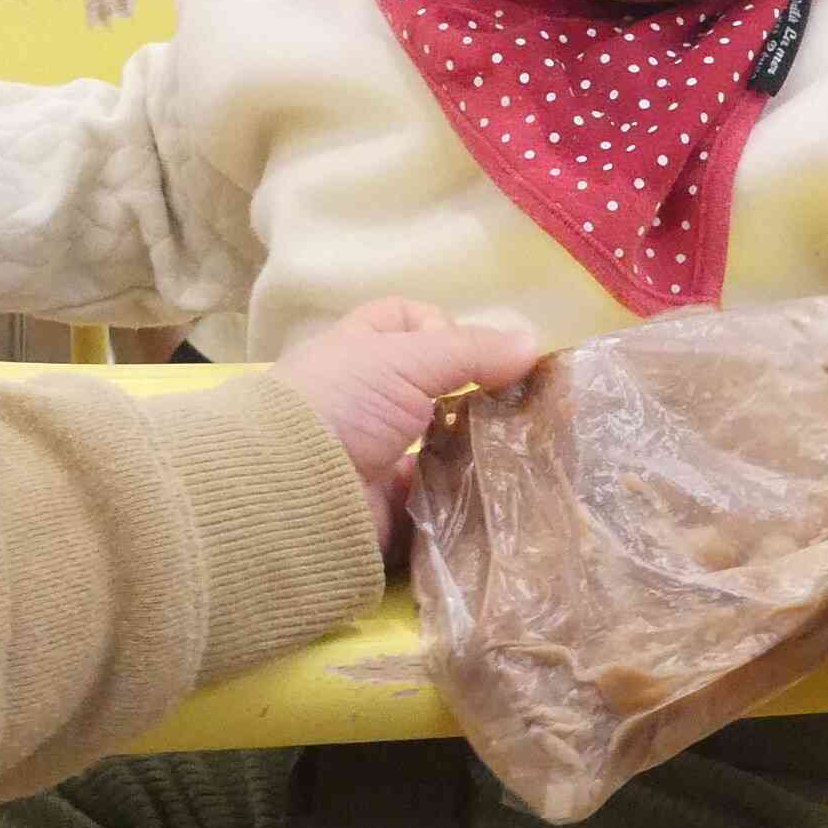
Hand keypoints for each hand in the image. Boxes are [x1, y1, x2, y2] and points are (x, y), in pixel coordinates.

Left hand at [266, 300, 539, 555]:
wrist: (293, 492)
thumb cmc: (342, 404)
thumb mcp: (406, 359)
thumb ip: (471, 351)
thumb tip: (535, 343)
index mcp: (358, 352)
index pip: (406, 320)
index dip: (441, 326)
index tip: (463, 352)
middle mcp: (365, 400)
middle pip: (433, 387)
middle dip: (475, 395)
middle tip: (515, 408)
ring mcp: (377, 454)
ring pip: (441, 444)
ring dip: (475, 448)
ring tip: (517, 451)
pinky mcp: (388, 507)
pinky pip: (436, 499)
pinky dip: (462, 497)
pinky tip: (493, 493)